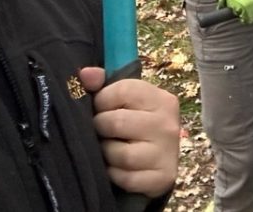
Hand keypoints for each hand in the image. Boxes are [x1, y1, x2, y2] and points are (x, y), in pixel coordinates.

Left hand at [78, 68, 180, 197]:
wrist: (158, 162)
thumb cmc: (137, 124)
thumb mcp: (125, 101)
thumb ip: (104, 84)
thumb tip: (85, 74)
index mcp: (162, 99)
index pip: (122, 90)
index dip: (102, 100)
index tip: (100, 107)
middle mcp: (168, 123)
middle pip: (117, 122)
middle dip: (100, 128)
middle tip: (101, 132)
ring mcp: (167, 153)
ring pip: (120, 154)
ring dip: (106, 154)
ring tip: (107, 150)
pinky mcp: (162, 178)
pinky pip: (126, 178)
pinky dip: (115, 175)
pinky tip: (116, 169)